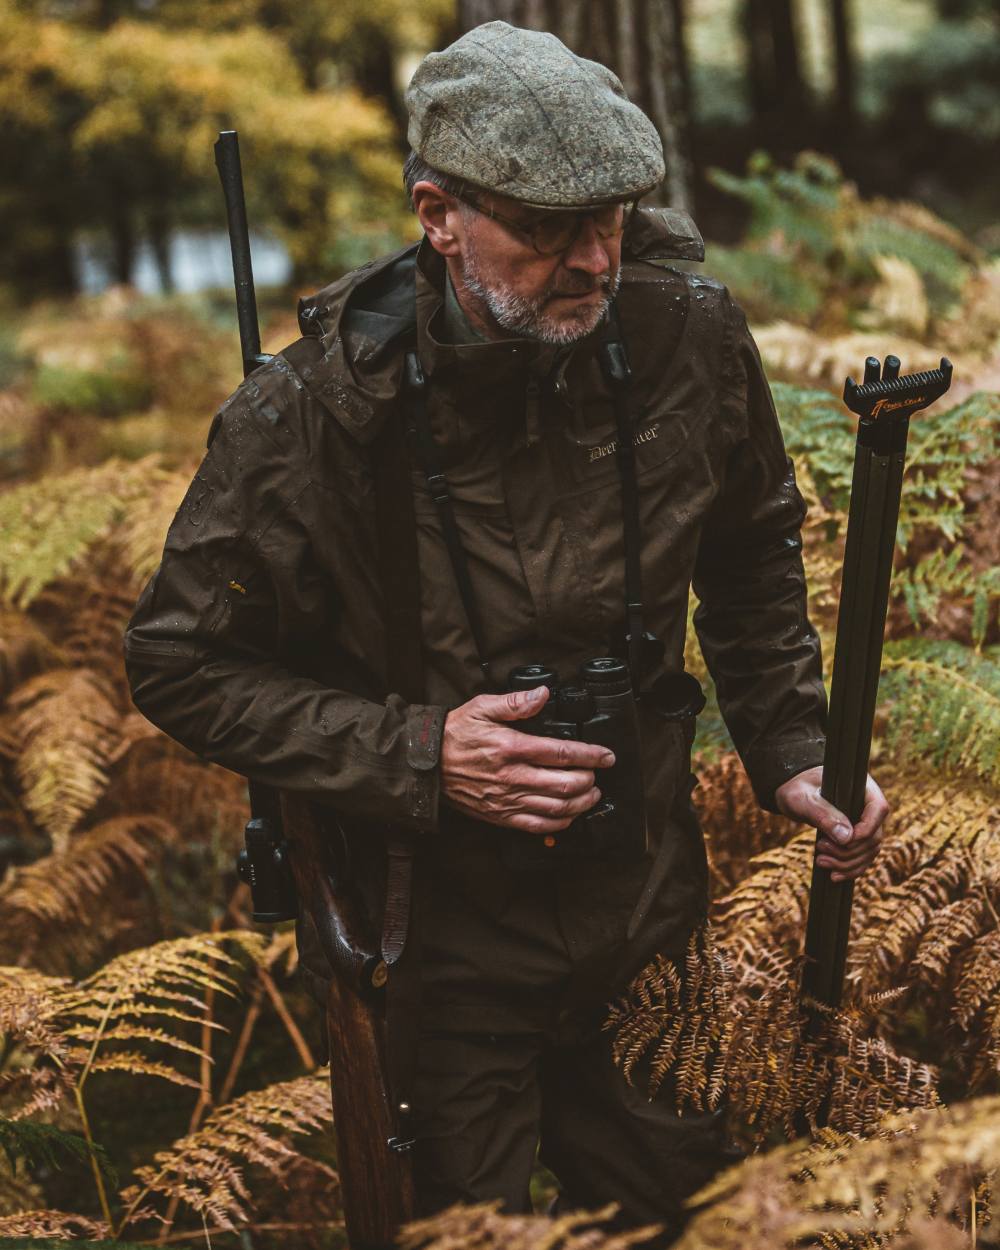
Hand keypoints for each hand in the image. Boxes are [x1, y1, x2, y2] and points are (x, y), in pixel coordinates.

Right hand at [440, 685, 614, 835]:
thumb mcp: (481, 707)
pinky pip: (537, 826)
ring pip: (557, 808)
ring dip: (581, 803)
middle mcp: (512, 777)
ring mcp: (508, 800)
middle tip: (597, 773)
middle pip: (566, 784)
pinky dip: (560, 824)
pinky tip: (569, 815)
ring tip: (591, 794)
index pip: (561, 753)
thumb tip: (542, 694)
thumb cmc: (454, 735)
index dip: (590, 755)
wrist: (426, 765)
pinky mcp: (501, 816)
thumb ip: (515, 702)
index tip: (606, 756)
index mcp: (511, 747)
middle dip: (590, 779)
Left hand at [774, 766, 888, 881]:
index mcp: (861, 788)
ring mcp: (865, 823)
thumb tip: (847, 839)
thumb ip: (823, 814)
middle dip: (849, 851)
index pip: (878, 809)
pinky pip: (862, 858)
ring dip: (847, 863)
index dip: (865, 830)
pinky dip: (850, 869)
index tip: (841, 841)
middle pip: (873, 836)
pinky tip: (833, 876)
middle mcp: (868, 806)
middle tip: (820, 849)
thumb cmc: (797, 789)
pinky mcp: (857, 837)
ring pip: (869, 851)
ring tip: (821, 861)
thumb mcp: (803, 799)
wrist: (793, 793)